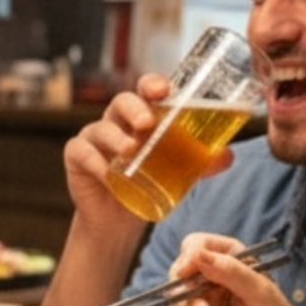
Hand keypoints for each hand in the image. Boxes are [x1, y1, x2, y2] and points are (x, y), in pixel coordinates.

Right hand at [63, 73, 234, 230]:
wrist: (118, 221)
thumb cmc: (147, 185)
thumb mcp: (177, 172)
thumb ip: (200, 163)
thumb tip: (228, 156)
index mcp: (141, 117)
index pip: (145, 91)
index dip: (152, 84)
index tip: (164, 89)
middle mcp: (116, 122)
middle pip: (121, 102)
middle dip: (134, 109)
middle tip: (147, 124)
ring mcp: (94, 139)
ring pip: (100, 127)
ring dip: (115, 136)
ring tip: (130, 150)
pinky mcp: (77, 159)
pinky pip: (80, 152)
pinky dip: (93, 160)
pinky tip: (105, 172)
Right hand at [166, 234, 305, 305]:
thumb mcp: (261, 293)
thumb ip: (231, 271)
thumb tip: (197, 255)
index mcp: (227, 259)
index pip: (196, 246)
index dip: (189, 256)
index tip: (188, 272)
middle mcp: (207, 278)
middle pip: (178, 273)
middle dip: (191, 297)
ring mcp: (196, 303)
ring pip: (178, 303)